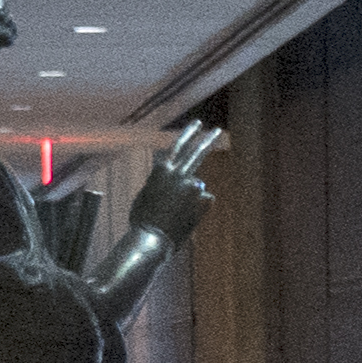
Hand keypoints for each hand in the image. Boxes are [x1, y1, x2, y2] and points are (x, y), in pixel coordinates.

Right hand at [125, 129, 218, 246]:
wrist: (152, 238)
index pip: (178, 146)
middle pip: (197, 153)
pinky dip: (196, 208)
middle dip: (207, 140)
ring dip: (188, 198)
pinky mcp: (204, 200)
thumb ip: (163, 181)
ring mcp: (194, 186)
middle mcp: (181, 174)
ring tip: (174, 213)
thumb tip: (176, 180)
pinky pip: (203, 201)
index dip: (188, 134)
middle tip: (218, 130)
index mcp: (162, 170)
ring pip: (196, 188)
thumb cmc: (143, 217)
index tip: (198, 124)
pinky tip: (184, 217)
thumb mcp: (147, 192)